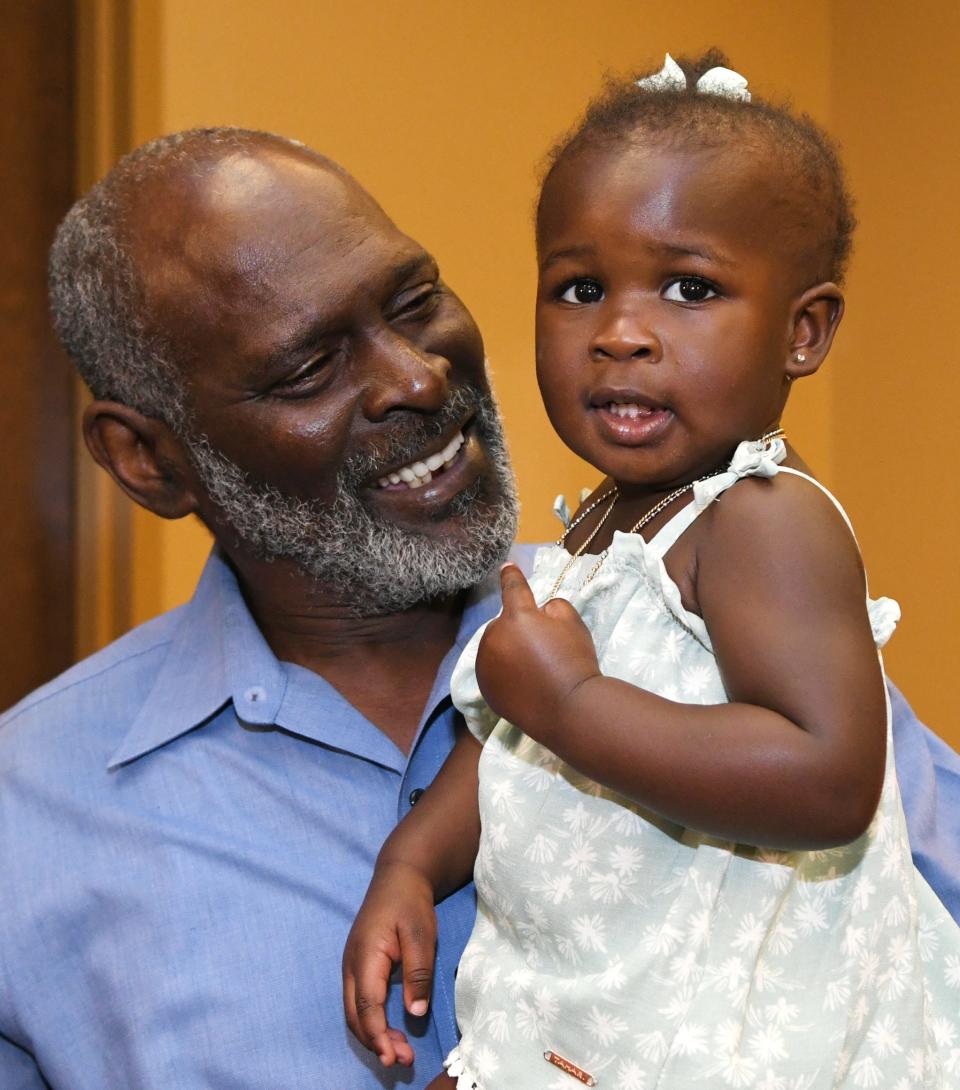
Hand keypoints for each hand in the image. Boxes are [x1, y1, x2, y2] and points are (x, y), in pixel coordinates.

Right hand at [342, 862, 436, 1066]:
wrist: (398, 876)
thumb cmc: (410, 902)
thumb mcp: (421, 933)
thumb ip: (418, 972)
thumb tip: (415, 1013)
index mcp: (365, 956)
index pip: (366, 1005)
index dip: (378, 1035)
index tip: (394, 1057)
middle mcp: (351, 964)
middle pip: (355, 1015)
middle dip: (376, 1042)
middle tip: (404, 1061)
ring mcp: (352, 966)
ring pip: (354, 1012)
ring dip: (374, 1035)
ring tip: (401, 1052)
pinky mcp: (358, 967)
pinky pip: (359, 1002)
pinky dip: (372, 1022)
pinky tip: (391, 1032)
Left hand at [475, 564, 600, 740]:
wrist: (569, 709)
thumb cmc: (575, 661)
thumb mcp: (573, 623)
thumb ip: (553, 607)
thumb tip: (540, 610)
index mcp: (516, 616)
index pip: (512, 588)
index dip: (511, 576)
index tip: (507, 567)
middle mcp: (493, 637)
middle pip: (502, 624)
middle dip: (516, 628)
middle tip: (541, 646)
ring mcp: (485, 665)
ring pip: (495, 648)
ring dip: (507, 649)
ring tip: (533, 667)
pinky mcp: (485, 688)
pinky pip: (492, 671)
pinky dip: (503, 672)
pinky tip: (524, 683)